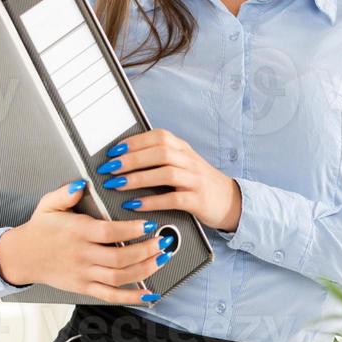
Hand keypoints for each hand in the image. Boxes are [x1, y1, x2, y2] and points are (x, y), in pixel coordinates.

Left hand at [98, 129, 241, 231]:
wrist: (231, 202)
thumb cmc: (199, 183)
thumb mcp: (182, 164)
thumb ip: (160, 158)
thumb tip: (125, 156)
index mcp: (183, 149)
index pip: (159, 137)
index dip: (135, 142)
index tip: (114, 151)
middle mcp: (190, 161)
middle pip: (160, 152)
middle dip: (132, 159)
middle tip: (110, 168)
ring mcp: (195, 180)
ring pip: (166, 173)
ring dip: (139, 178)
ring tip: (118, 185)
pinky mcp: (198, 201)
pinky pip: (174, 198)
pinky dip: (152, 201)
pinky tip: (136, 204)